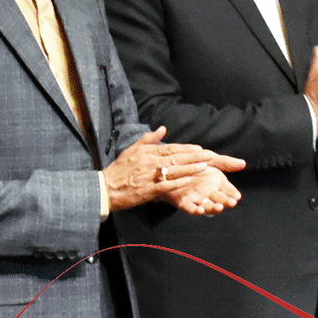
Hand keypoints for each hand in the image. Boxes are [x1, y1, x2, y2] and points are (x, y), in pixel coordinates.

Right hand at [103, 128, 246, 211]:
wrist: (106, 187)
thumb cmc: (119, 169)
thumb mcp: (132, 150)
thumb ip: (149, 139)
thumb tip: (163, 128)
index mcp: (147, 152)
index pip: (171, 148)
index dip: (187, 148)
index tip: (201, 148)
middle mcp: (149, 161)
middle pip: (176, 157)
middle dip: (195, 156)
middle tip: (211, 156)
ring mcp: (150, 175)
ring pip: (174, 170)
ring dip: (191, 168)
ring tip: (205, 166)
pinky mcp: (149, 189)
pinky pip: (167, 185)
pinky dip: (180, 183)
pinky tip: (191, 181)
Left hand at [166, 166, 241, 215]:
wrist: (169, 166)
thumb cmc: (191, 163)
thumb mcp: (209, 159)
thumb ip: (225, 162)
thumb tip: (243, 163)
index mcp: (216, 183)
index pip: (228, 190)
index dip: (232, 193)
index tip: (237, 196)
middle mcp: (208, 193)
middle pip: (220, 199)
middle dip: (226, 202)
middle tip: (232, 203)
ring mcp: (197, 198)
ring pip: (208, 206)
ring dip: (214, 208)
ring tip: (219, 207)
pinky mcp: (183, 202)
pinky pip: (191, 209)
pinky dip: (197, 211)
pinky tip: (201, 210)